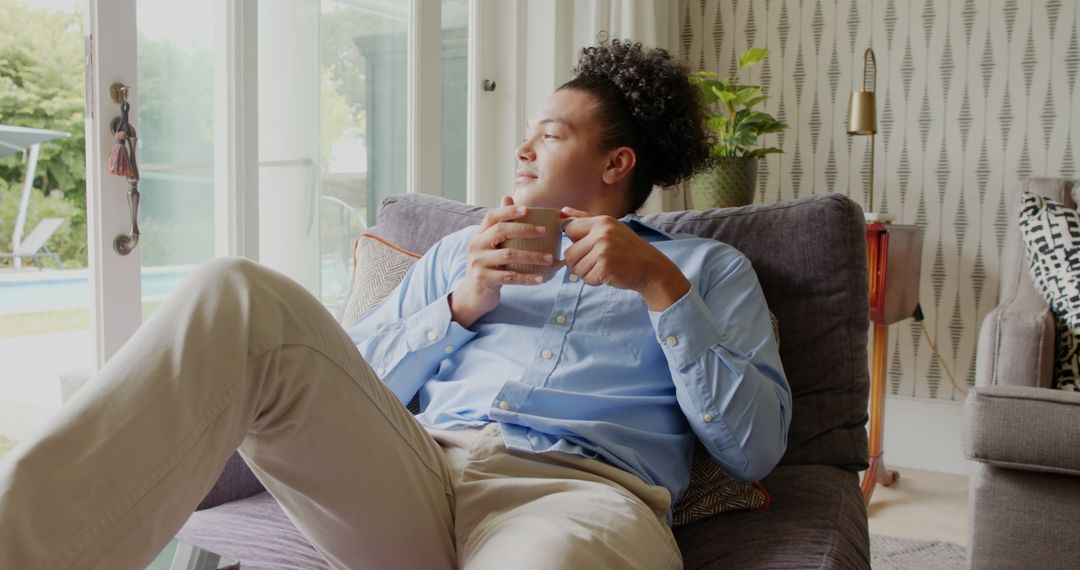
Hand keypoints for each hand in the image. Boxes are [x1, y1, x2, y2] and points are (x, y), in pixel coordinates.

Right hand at [449, 196, 553, 327]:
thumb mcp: (491, 245)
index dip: (508, 211)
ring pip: (508, 255)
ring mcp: (478, 263)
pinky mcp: (484, 279)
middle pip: (501, 231)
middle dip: (525, 230)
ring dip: (532, 256)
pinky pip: (509, 277)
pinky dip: (527, 278)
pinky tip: (541, 279)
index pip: (492, 217)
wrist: (473, 295)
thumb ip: (500, 224)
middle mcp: (476, 246)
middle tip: (545, 232)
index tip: (527, 210)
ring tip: (550, 258)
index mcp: (480, 235)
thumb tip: (508, 197)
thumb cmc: (488, 267)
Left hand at [561, 207, 690, 310]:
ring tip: (604, 268)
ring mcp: (603, 250)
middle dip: (579, 262)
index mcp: (602, 221)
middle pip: (569, 253)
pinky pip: (585, 278)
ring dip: (587, 273)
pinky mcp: (605, 267)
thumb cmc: (628, 249)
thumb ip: (585, 220)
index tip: (586, 248)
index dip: (575, 242)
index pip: (569, 229)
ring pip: (575, 267)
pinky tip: (608, 275)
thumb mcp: (610, 229)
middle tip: (598, 262)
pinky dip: (594, 280)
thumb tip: (562, 212)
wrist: (651, 268)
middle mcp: (602, 233)